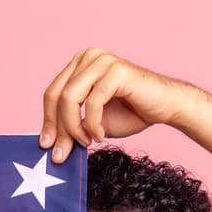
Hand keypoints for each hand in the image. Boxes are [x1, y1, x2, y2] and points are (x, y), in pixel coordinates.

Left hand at [38, 49, 187, 162]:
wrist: (165, 108)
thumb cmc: (131, 113)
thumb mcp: (92, 122)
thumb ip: (71, 126)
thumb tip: (48, 144)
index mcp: (79, 65)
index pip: (52, 93)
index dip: (47, 121)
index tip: (46, 146)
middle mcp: (88, 57)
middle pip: (57, 96)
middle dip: (58, 128)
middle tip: (61, 154)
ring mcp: (102, 61)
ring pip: (70, 98)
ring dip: (74, 127)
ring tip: (86, 142)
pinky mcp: (116, 70)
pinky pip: (92, 102)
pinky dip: (92, 124)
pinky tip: (100, 136)